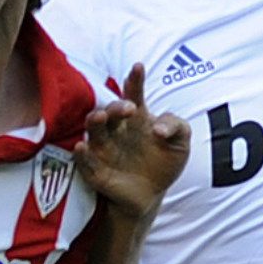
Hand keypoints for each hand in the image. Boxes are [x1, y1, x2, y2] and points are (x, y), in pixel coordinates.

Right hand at [74, 64, 189, 220]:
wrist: (151, 196)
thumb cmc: (164, 163)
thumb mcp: (180, 143)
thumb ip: (176, 126)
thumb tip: (157, 128)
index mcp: (136, 118)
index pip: (134, 94)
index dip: (135, 81)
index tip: (138, 68)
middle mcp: (116, 129)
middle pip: (111, 111)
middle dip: (117, 107)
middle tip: (129, 108)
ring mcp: (103, 148)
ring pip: (93, 130)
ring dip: (95, 121)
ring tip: (100, 117)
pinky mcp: (95, 170)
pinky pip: (85, 160)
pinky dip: (82, 154)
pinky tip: (82, 146)